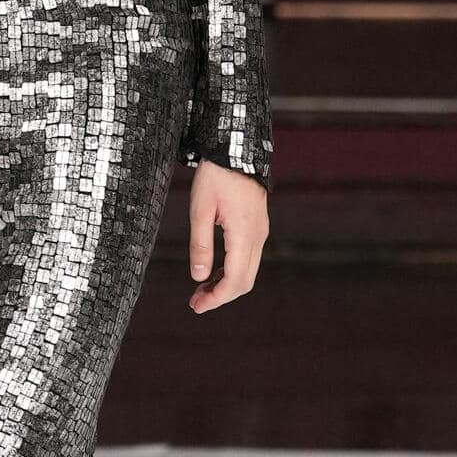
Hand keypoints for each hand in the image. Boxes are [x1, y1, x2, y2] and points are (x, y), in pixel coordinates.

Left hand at [187, 159, 267, 311]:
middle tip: (196, 302)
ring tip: (201, 289)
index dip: (216, 299)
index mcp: (244, 235)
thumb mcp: (200, 209)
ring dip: (226, 285)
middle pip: (245, 282)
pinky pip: (248, 258)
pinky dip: (232, 271)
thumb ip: (200, 245)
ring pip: (248, 271)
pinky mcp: (257, 226)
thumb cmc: (216, 176)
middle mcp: (258, 237)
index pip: (234, 280)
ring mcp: (260, 231)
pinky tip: (214, 271)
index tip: (196, 306)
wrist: (237, 150)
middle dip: (221, 296)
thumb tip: (199, 277)